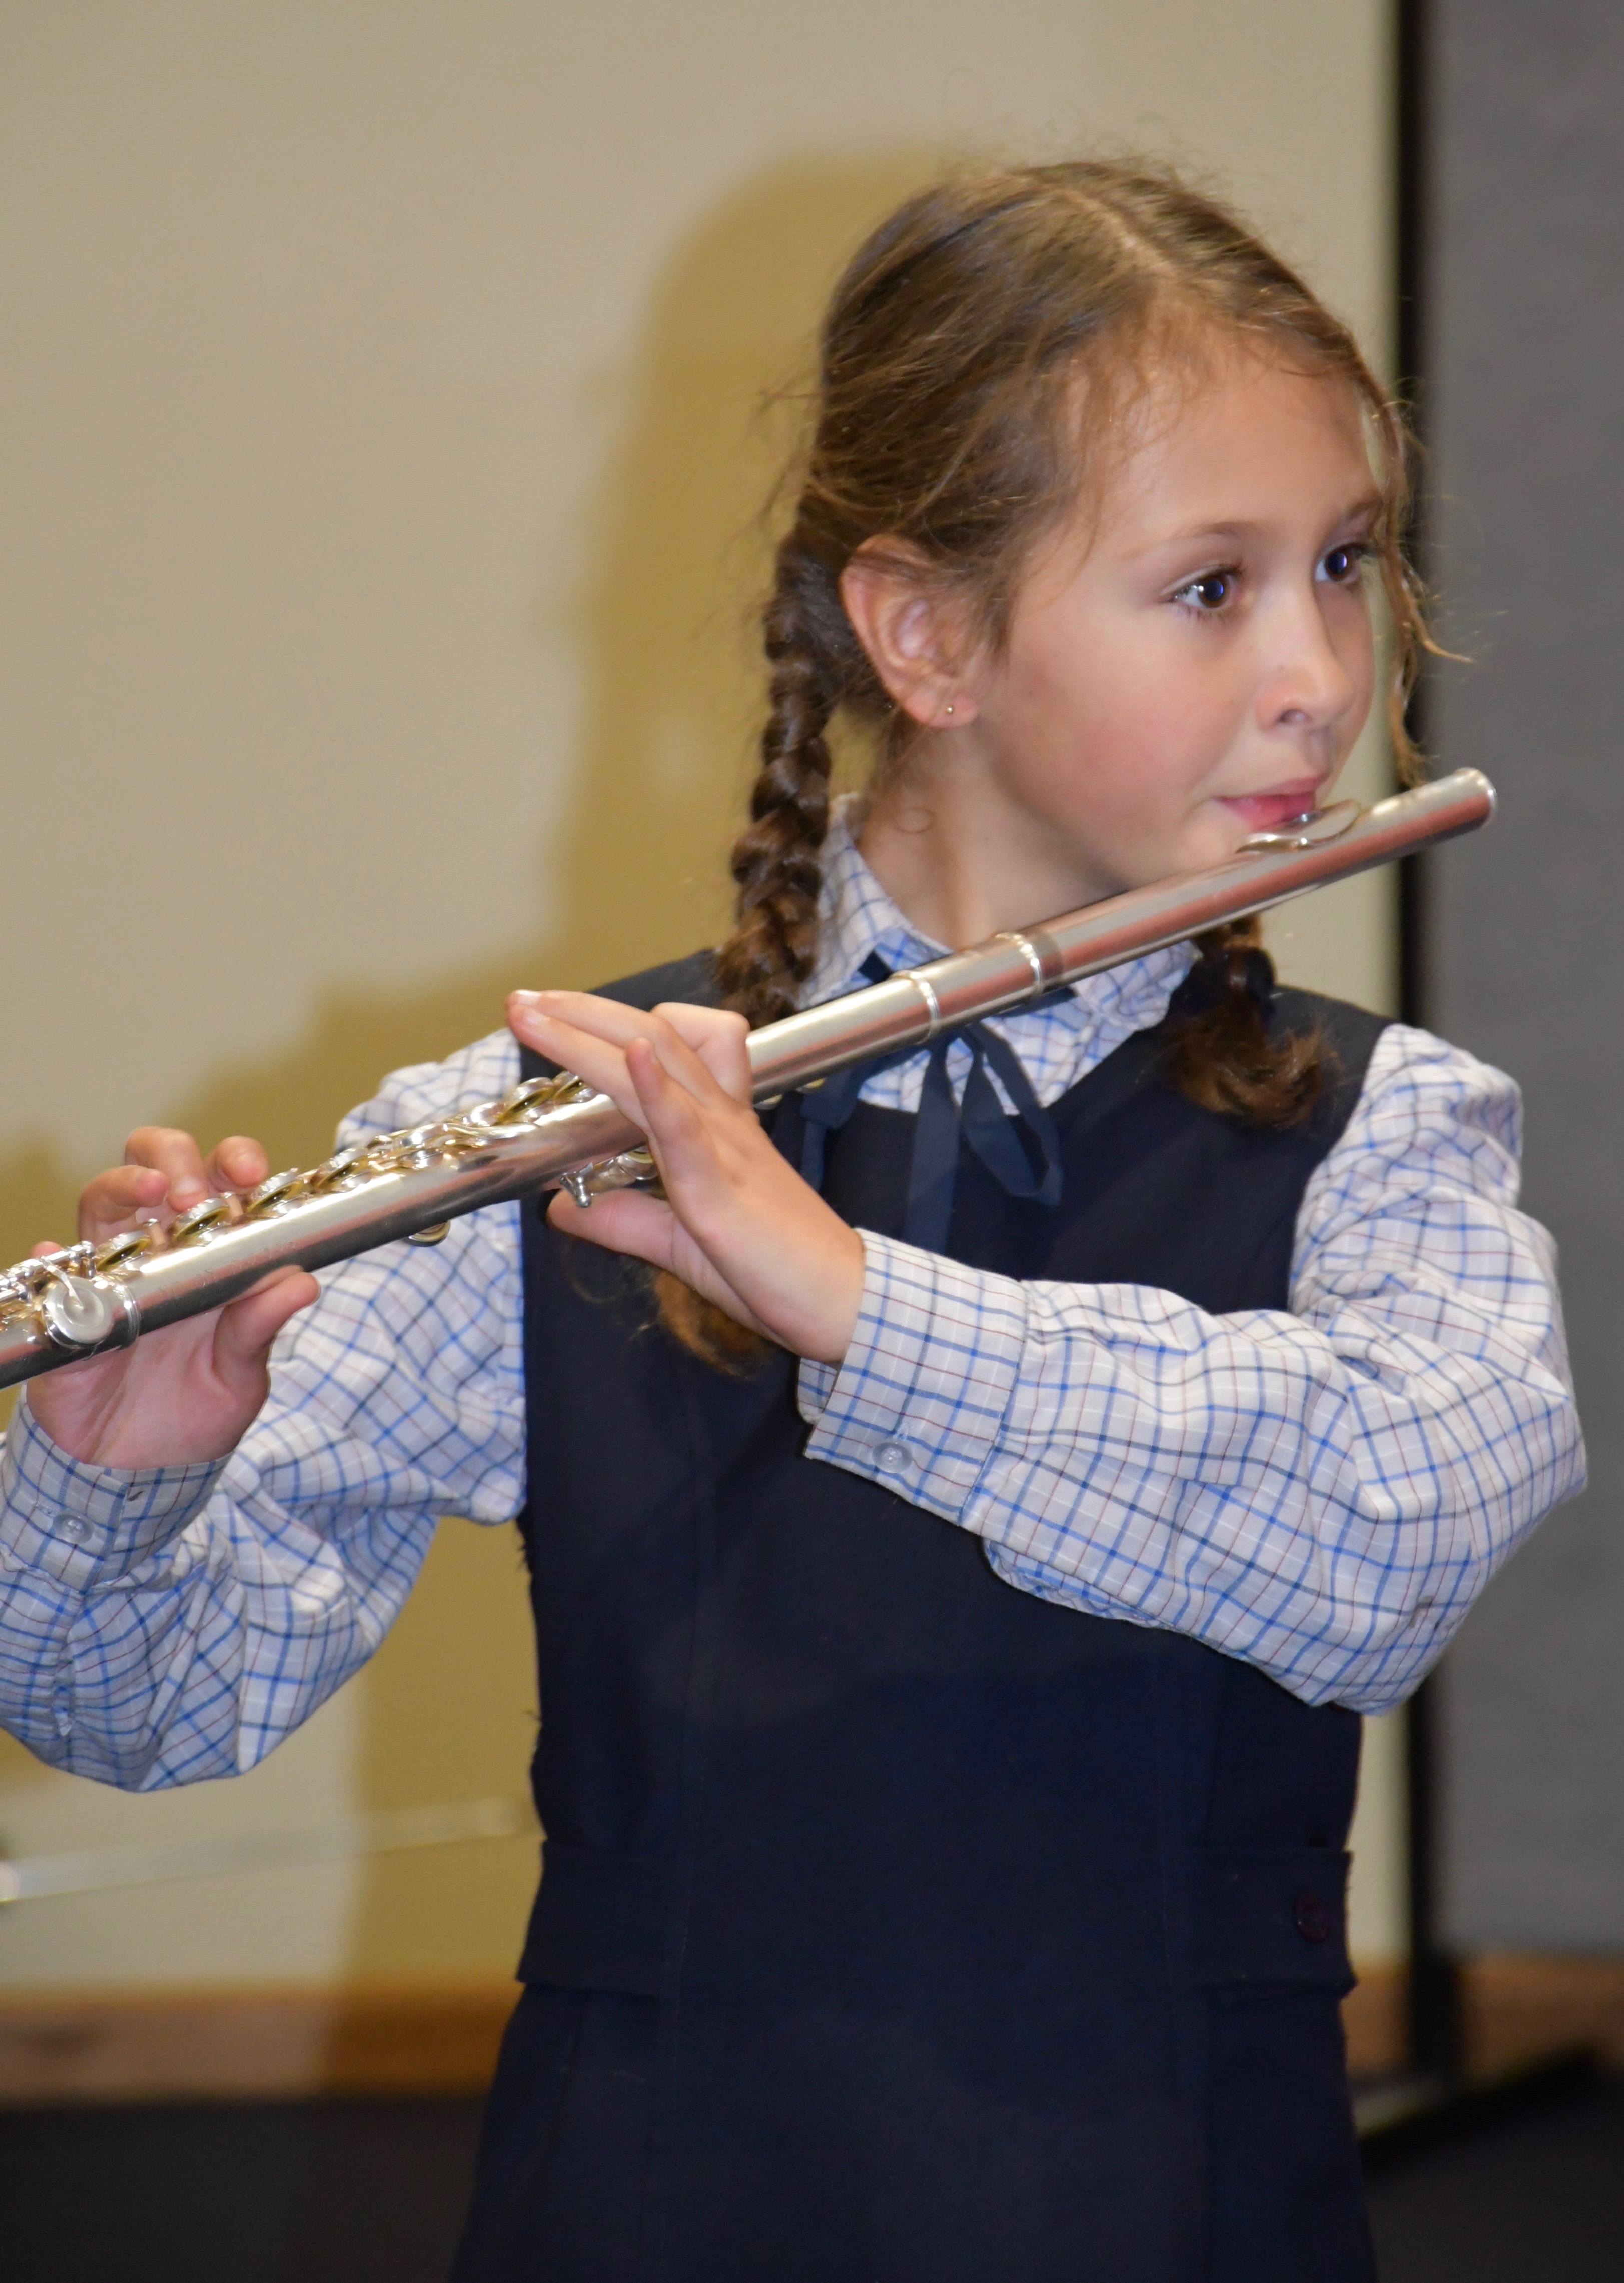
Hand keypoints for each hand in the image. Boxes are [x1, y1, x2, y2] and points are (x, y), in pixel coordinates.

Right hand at [24, 1130, 317, 1469]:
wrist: (140, 1472)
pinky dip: (52, 1259)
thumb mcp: (240, 1377)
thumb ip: (260, 1328)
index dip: (233, 1162)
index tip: (248, 1174)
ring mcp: (107, 1273)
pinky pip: (49, 1272)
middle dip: (174, 1159)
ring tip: (149, 1194)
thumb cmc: (196, 1412)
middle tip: (192, 1193)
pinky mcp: (64, 1310)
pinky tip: (60, 1257)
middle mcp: (159, 1250)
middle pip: (157, 1167)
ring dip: (122, 1186)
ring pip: (101, 1201)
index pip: (223, 1183)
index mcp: (213, 1255)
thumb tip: (302, 1282)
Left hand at [507, 991, 864, 1365]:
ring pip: (656, 1064)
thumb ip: (622, 1220)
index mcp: (714, 1130)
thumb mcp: (678, 1245)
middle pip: (650, 1037)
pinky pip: (687, 1126)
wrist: (842, 1304)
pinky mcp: (723, 1186)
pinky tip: (629, 1055)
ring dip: (588, 1033)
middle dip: (579, 1013)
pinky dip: (655, 1086)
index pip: (659, 1053)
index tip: (547, 1018)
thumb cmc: (775, 1273)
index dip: (602, 1028)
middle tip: (521, 999)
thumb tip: (559, 1210)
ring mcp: (723, 1147)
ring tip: (535, 1012)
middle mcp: (719, 1122)